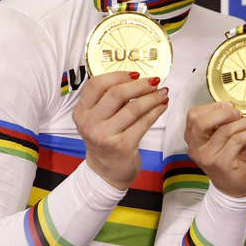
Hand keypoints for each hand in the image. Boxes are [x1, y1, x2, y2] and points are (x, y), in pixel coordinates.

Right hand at [73, 71, 168, 190]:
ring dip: (152, 97)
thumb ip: (108, 101)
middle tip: (155, 81)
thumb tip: (137, 78)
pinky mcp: (122, 146)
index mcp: (81, 112)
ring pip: (133, 108)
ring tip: (163, 92)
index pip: (96, 84)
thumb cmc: (106, 140)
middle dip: (140, 85)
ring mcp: (105, 136)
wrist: (106, 172)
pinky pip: (143, 123)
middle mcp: (90, 123)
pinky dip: (156, 111)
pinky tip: (162, 106)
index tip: (136, 73)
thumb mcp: (98, 119)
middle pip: (116, 94)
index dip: (118, 75)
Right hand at [185, 102, 245, 197]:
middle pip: (201, 122)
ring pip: (224, 130)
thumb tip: (239, 106)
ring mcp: (207, 157)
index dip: (211, 107)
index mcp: (193, 139)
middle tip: (239, 112)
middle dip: (223, 113)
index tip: (229, 105)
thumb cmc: (230, 159)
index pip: (193, 115)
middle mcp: (195, 148)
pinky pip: (237, 140)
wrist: (234, 187)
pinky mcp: (221, 163)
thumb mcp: (223, 139)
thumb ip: (224, 124)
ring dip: (244, 122)